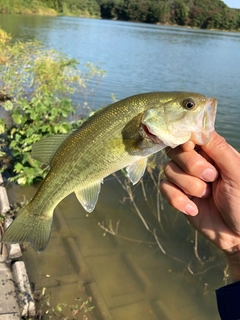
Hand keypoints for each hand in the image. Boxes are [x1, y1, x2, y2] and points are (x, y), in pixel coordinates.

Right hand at [160, 131, 239, 254]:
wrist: (238, 236)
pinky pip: (165, 188)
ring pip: (168, 169)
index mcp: (212, 152)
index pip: (190, 135)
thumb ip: (218, 149)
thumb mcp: (236, 172)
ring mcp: (185, 178)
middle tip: (211, 178)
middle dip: (191, 166)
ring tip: (206, 196)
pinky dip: (178, 200)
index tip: (193, 148)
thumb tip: (198, 128)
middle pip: (176, 151)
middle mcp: (196, 162)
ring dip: (188, 185)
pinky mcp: (177, 195)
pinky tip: (194, 209)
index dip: (187, 140)